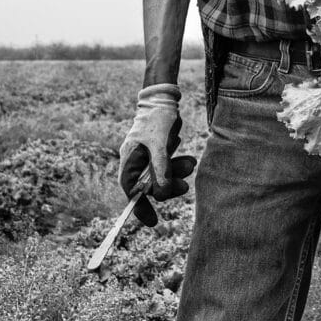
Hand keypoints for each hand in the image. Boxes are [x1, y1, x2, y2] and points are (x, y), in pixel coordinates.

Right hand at [118, 84, 196, 225]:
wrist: (165, 97)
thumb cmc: (157, 119)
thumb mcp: (159, 145)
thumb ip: (160, 170)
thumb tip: (161, 195)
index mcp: (129, 160)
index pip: (131, 190)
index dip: (140, 207)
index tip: (153, 222)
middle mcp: (136, 160)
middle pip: (150, 185)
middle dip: (168, 187)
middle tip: (185, 187)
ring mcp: (148, 156)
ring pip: (163, 176)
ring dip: (178, 173)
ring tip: (192, 164)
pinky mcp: (159, 151)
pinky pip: (169, 165)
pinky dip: (179, 164)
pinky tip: (187, 157)